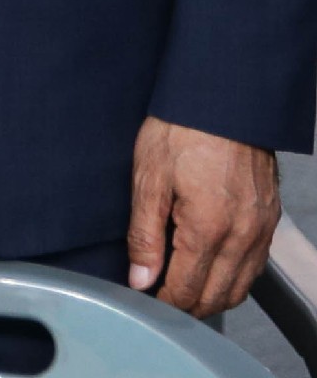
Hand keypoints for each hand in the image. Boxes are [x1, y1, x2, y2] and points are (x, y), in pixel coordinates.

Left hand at [128, 116, 279, 316]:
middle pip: (217, 296)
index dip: (163, 303)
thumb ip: (144, 235)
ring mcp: (261, 229)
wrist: (223, 101)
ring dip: (212, 296)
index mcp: (208, 229)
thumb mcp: (148, 179)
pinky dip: (233, 278)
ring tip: (182, 291)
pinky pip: (254, 266)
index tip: (144, 301)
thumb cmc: (183, 131)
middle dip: (187, 307)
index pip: (187, 289)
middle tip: (160, 302)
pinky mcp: (269, 219)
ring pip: (240, 287)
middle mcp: (242, 236)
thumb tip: (139, 278)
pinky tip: (212, 270)